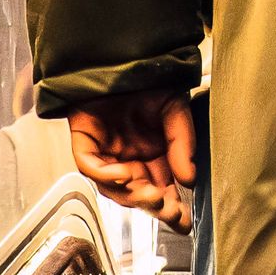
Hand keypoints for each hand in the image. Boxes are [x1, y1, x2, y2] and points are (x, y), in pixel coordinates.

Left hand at [67, 91, 200, 229]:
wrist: (122, 53)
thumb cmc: (149, 79)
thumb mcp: (175, 109)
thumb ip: (182, 142)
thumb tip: (190, 179)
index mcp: (152, 154)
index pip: (162, 188)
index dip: (172, 207)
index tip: (185, 221)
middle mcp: (128, 157)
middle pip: (139, 194)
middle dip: (156, 206)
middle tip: (172, 212)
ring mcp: (106, 152)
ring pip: (115, 188)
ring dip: (133, 195)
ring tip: (153, 194)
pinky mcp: (85, 142)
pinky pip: (91, 167)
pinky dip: (107, 175)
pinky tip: (126, 173)